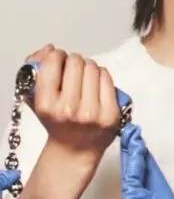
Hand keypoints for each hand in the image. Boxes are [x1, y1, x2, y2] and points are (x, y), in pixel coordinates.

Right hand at [25, 44, 119, 161]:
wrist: (75, 149)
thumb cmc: (57, 121)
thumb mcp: (37, 98)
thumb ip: (37, 70)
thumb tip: (49, 49)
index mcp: (47, 105)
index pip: (53, 63)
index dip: (56, 56)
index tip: (58, 59)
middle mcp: (69, 109)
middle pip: (76, 62)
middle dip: (74, 60)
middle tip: (73, 68)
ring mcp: (92, 112)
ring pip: (93, 67)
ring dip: (89, 66)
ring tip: (85, 77)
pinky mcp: (111, 114)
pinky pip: (108, 78)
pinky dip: (102, 74)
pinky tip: (96, 83)